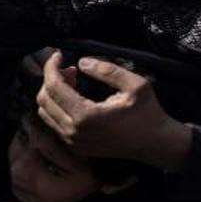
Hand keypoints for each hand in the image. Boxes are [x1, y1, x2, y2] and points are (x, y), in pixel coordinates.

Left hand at [36, 51, 191, 169]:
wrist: (156, 144)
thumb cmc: (148, 113)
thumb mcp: (135, 85)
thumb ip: (107, 71)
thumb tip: (81, 62)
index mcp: (85, 116)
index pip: (53, 86)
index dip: (51, 67)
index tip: (58, 54)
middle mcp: (73, 131)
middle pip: (44, 99)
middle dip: (52, 79)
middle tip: (71, 69)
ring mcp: (72, 142)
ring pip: (45, 112)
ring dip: (53, 93)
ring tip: (72, 82)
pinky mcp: (75, 146)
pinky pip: (54, 123)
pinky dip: (57, 107)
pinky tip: (74, 97)